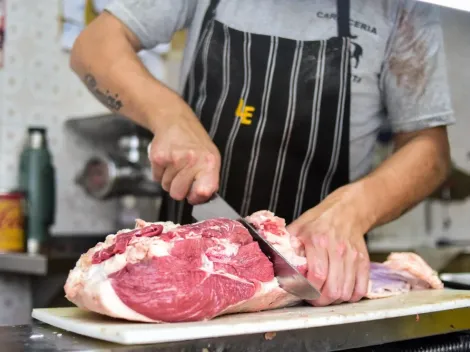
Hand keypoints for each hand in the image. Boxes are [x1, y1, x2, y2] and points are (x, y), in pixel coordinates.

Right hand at [147, 103, 220, 203]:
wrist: (175, 121)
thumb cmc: (195, 144)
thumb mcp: (211, 159)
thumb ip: (209, 180)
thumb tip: (201, 198)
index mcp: (209, 163)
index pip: (204, 191)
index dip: (197, 196)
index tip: (196, 192)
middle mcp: (193, 160)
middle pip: (178, 194)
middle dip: (179, 188)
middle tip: (183, 174)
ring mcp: (174, 158)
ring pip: (166, 187)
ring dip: (169, 179)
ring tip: (176, 164)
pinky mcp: (158, 157)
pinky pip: (156, 178)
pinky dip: (160, 172)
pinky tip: (167, 160)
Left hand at [287, 184, 370, 305]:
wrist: (345, 211)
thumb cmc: (318, 221)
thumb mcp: (297, 228)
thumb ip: (287, 246)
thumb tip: (278, 264)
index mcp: (318, 241)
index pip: (317, 276)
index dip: (309, 290)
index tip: (303, 292)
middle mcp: (337, 250)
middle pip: (333, 289)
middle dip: (321, 301)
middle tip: (313, 299)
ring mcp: (353, 257)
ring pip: (346, 292)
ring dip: (334, 300)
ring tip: (325, 294)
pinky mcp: (363, 262)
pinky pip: (361, 289)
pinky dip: (351, 296)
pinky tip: (341, 291)